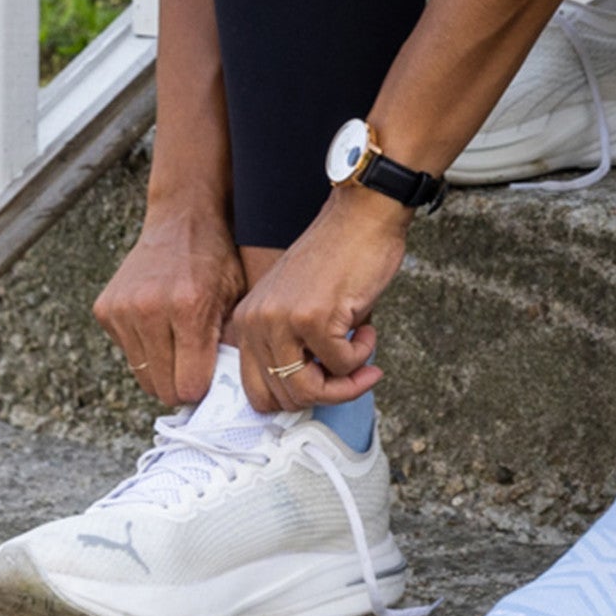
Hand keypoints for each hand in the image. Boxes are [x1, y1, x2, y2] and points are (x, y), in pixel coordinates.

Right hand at [93, 205, 247, 405]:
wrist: (180, 220)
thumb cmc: (214, 260)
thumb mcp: (236, 299)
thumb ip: (230, 345)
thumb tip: (227, 396)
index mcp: (188, 307)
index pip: (189, 385)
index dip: (201, 388)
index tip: (208, 378)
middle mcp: (149, 308)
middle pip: (161, 388)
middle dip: (179, 385)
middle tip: (192, 368)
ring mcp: (122, 308)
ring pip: (141, 374)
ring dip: (160, 368)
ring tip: (177, 343)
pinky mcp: (105, 308)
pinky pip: (125, 352)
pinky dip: (142, 348)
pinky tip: (158, 324)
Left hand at [229, 186, 407, 412]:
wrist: (361, 217)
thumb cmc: (339, 259)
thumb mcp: (297, 306)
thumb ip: (293, 347)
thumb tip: (309, 396)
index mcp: (248, 320)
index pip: (258, 392)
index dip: (298, 399)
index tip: (326, 385)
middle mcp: (256, 322)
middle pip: (286, 398)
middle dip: (328, 393)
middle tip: (354, 373)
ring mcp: (282, 320)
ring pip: (310, 391)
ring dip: (347, 382)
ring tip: (363, 356)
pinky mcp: (312, 318)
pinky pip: (341, 365)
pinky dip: (363, 354)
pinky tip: (367, 327)